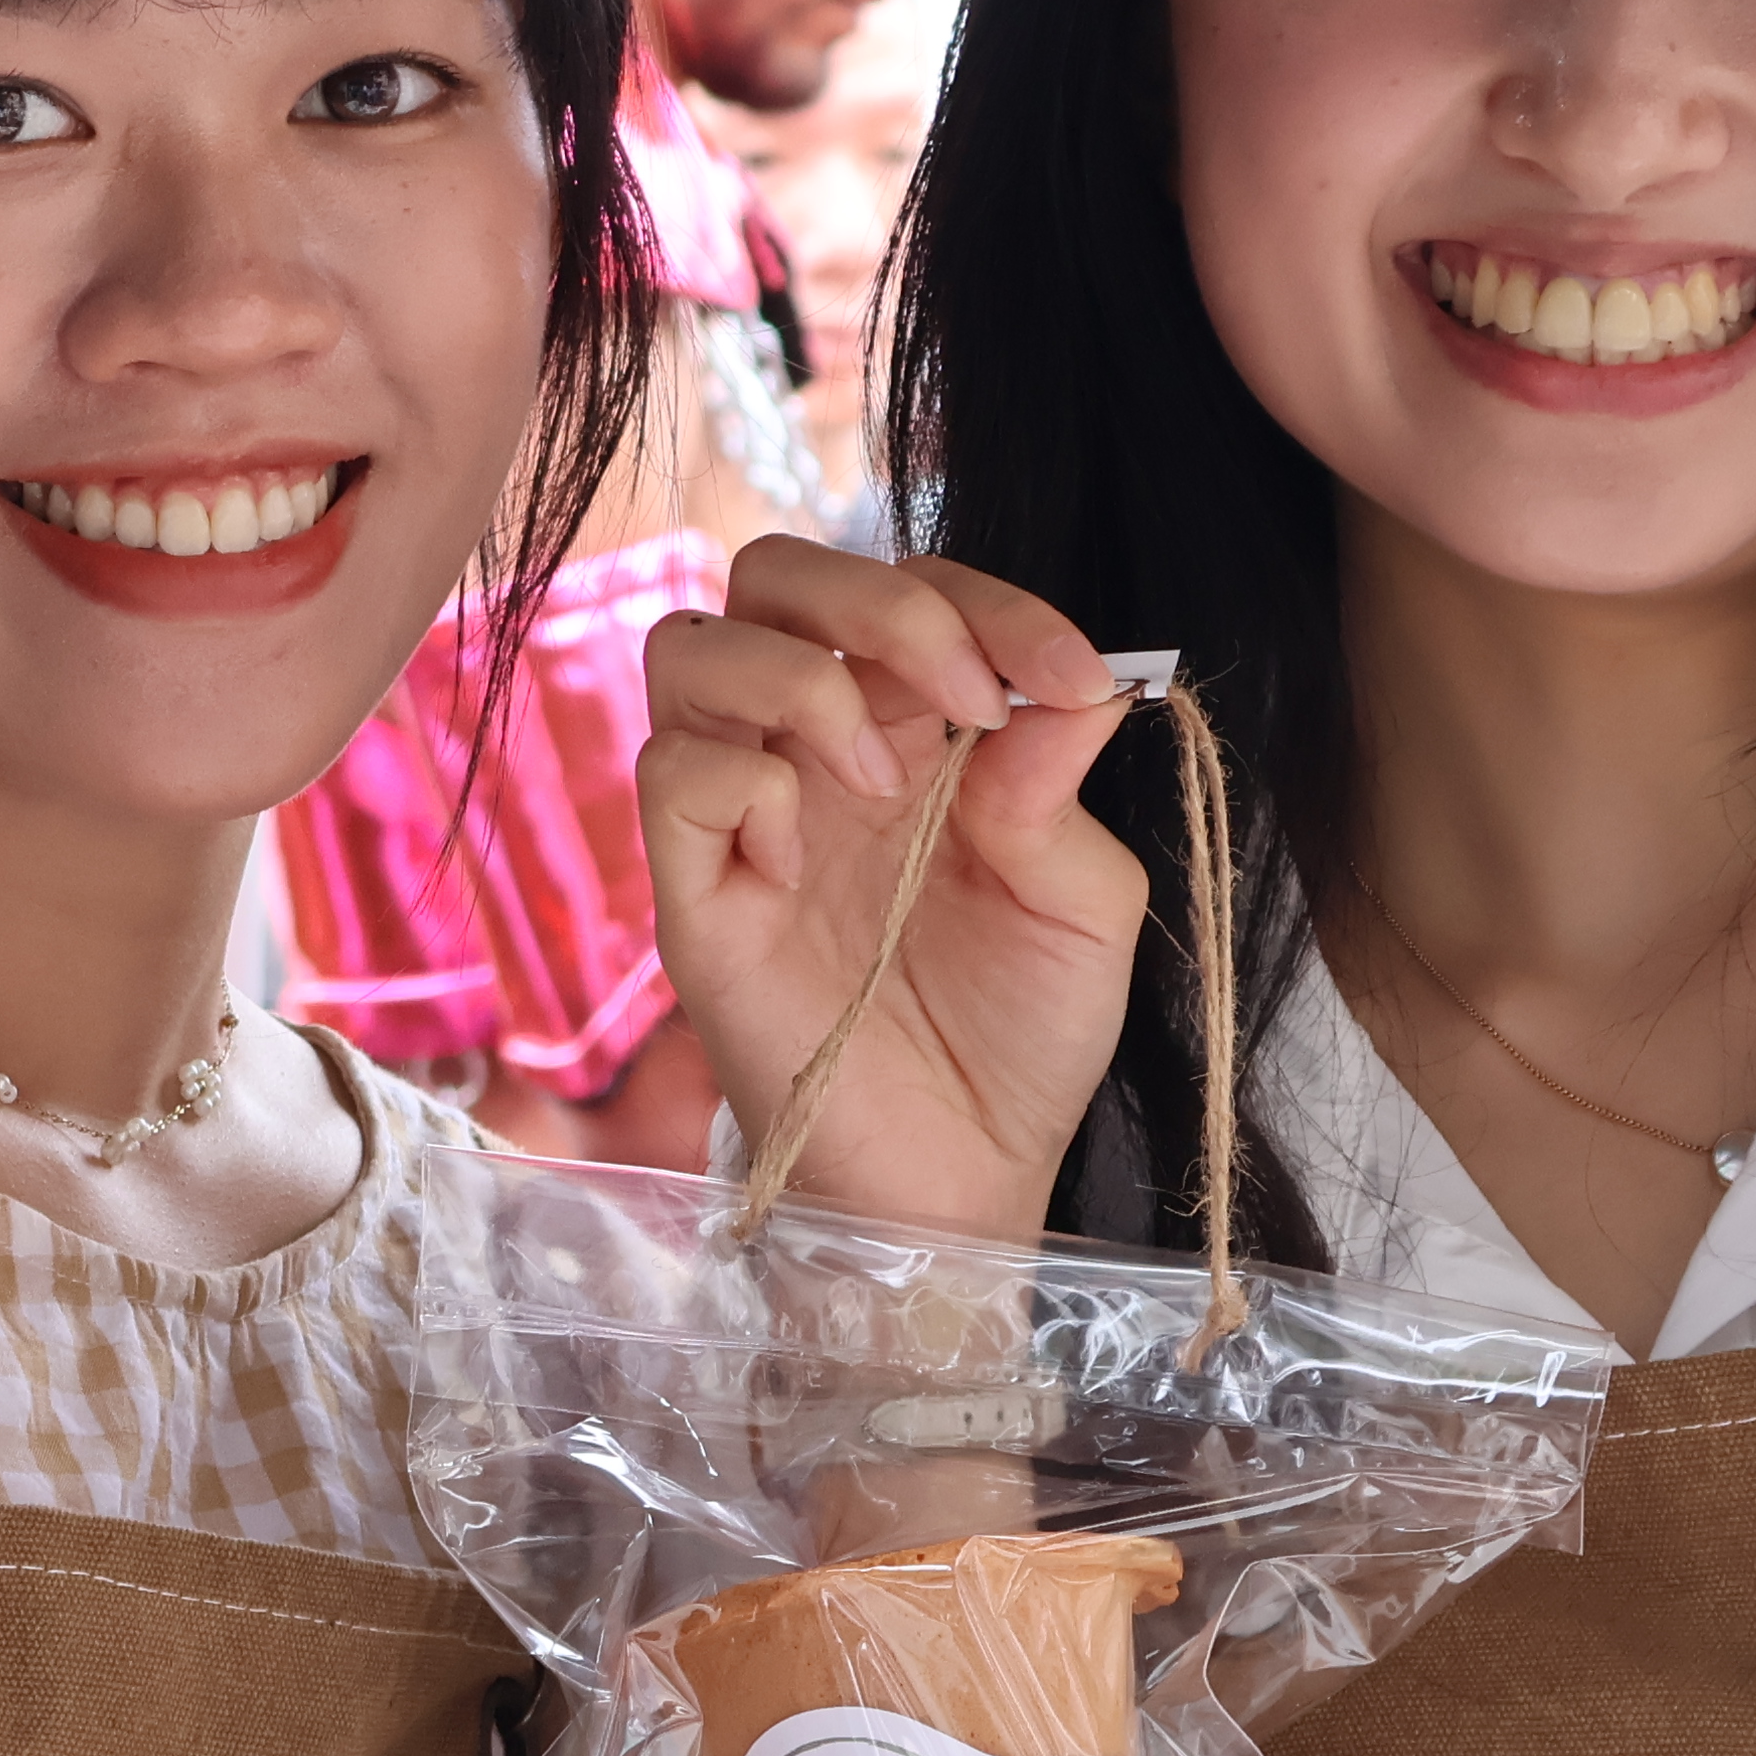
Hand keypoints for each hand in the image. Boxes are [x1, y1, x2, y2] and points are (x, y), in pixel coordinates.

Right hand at [640, 542, 1149, 1236]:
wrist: (962, 1180)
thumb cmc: (1020, 1042)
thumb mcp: (1084, 903)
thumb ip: (1061, 784)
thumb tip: (1080, 682)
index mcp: (913, 730)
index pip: (911, 586)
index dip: (990, 603)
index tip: (1074, 678)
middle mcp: (813, 748)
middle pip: (774, 575)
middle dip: (876, 603)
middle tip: (963, 697)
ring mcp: (742, 816)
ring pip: (690, 643)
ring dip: (797, 677)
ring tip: (875, 775)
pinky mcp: (693, 894)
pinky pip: (671, 772)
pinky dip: (744, 782)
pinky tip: (802, 857)